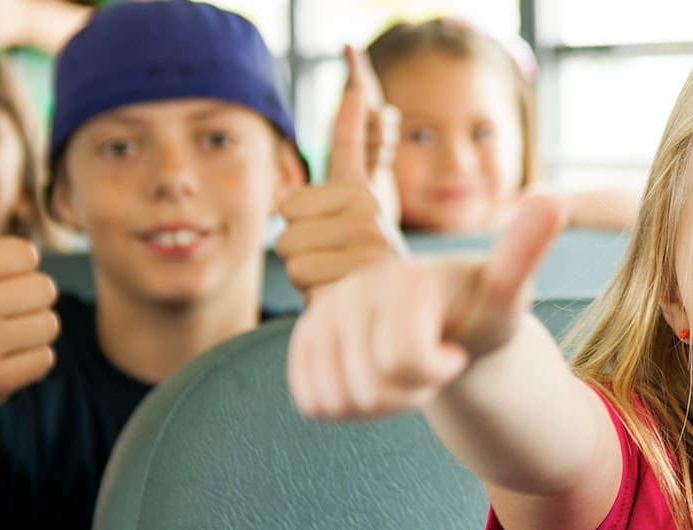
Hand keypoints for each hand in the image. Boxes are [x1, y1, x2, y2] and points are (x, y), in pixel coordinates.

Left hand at [276, 46, 404, 301]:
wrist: (406, 316)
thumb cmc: (363, 264)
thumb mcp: (356, 204)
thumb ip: (353, 147)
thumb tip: (362, 90)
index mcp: (363, 190)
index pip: (333, 154)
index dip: (339, 124)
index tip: (351, 50)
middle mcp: (372, 210)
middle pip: (286, 218)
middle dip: (298, 248)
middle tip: (334, 261)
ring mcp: (371, 243)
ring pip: (291, 251)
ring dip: (307, 274)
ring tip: (339, 279)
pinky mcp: (365, 277)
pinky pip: (305, 278)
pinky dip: (316, 297)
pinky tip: (344, 297)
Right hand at [288, 194, 563, 418]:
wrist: (445, 322)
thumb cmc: (479, 312)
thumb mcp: (506, 293)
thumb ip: (523, 253)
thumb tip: (551, 198)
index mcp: (402, 276)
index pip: (406, 360)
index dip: (437, 371)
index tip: (455, 351)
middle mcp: (354, 287)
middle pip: (371, 390)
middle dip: (407, 393)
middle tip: (429, 363)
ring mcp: (322, 312)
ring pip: (338, 402)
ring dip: (377, 404)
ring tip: (401, 368)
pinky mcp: (303, 339)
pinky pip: (313, 402)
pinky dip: (345, 407)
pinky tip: (370, 379)